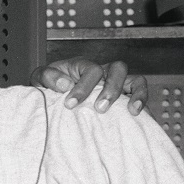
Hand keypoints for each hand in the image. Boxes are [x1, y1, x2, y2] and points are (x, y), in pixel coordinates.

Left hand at [31, 58, 147, 113]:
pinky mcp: (125, 99)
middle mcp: (104, 72)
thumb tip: (64, 84)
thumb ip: (48, 77)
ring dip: (135, 94)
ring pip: (135, 80)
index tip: (70, 104)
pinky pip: (141, 97)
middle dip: (111, 89)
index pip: (91, 70)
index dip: (83, 87)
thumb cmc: (49, 87)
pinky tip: (140, 118)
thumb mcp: (40, 78)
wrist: (54, 100)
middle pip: (118, 69)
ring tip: (131, 112)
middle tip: (100, 108)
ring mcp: (117, 85)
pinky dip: (143, 105)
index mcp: (84, 66)